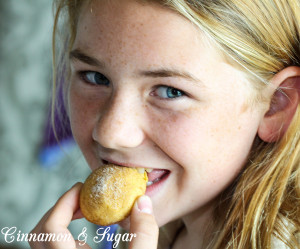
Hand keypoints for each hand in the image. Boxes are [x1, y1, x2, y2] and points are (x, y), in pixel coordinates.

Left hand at [30, 184, 158, 248]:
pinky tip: (86, 238)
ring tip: (85, 213)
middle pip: (39, 233)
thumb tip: (143, 203)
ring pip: (44, 243)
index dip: (63, 202)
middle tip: (83, 198)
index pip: (50, 229)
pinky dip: (65, 237)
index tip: (82, 188)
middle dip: (60, 208)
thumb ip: (143, 235)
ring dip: (61, 221)